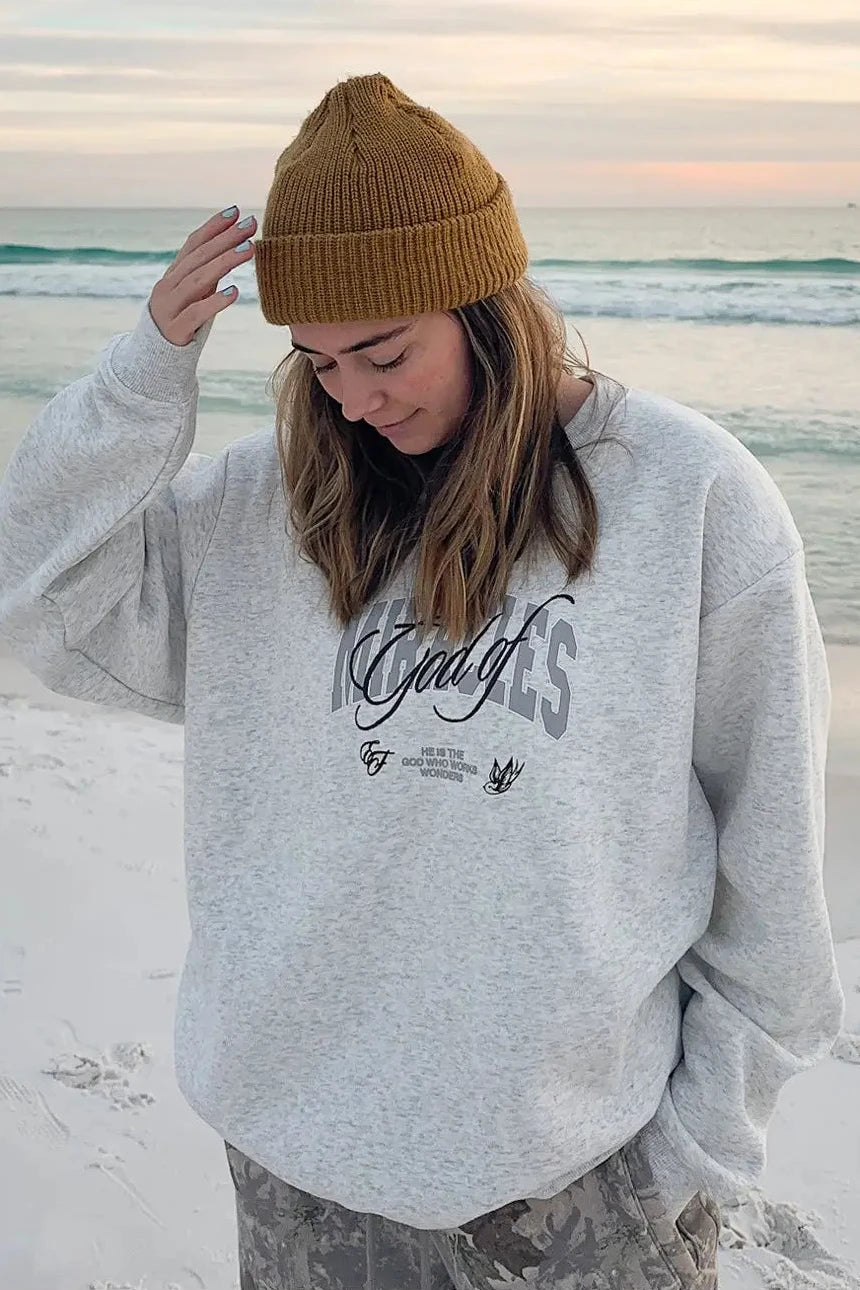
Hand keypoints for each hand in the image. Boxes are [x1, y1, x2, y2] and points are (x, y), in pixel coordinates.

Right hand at [148, 207, 256, 346]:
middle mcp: (168, 285)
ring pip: (198, 280)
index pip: (194, 243)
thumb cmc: (183, 322)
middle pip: (199, 257)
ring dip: (224, 262)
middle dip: (225, 238)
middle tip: (250, 224)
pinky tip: (234, 292)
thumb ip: (209, 274)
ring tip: (248, 249)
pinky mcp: (175, 329)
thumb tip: (234, 248)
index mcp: (174, 274)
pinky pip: (196, 313)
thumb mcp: (196, 294)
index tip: (236, 211)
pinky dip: (215, 302)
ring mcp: (169, 306)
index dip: (214, 226)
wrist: (154, 358)